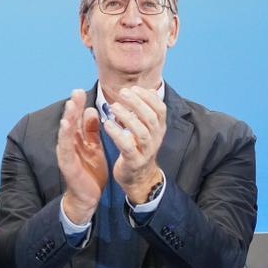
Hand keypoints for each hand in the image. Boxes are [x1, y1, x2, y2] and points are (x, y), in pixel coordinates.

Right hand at [56, 89, 107, 224]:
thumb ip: (91, 130)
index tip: (80, 91)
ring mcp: (66, 154)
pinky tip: (66, 125)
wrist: (88, 197)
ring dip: (68, 118)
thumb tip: (91, 110)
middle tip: (76, 92)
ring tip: (70, 105)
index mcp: (77, 140)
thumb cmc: (90, 172)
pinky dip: (65, 136)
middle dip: (73, 107)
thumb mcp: (94, 147)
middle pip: (70, 123)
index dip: (78, 106)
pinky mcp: (67, 165)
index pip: (76, 120)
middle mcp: (69, 145)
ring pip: (66, 133)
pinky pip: (65, 148)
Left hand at [102, 86, 165, 203]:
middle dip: (137, 103)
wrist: (139, 178)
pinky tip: (107, 124)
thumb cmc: (139, 148)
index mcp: (159, 129)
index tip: (134, 88)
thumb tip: (150, 90)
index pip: (160, 109)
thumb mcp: (146, 128)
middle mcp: (155, 139)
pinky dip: (118, 134)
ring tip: (114, 107)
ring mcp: (146, 151)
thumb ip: (147, 110)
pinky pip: (127, 146)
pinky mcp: (134, 162)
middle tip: (122, 93)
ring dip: (127, 117)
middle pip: (151, 118)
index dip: (148, 97)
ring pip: (141, 132)